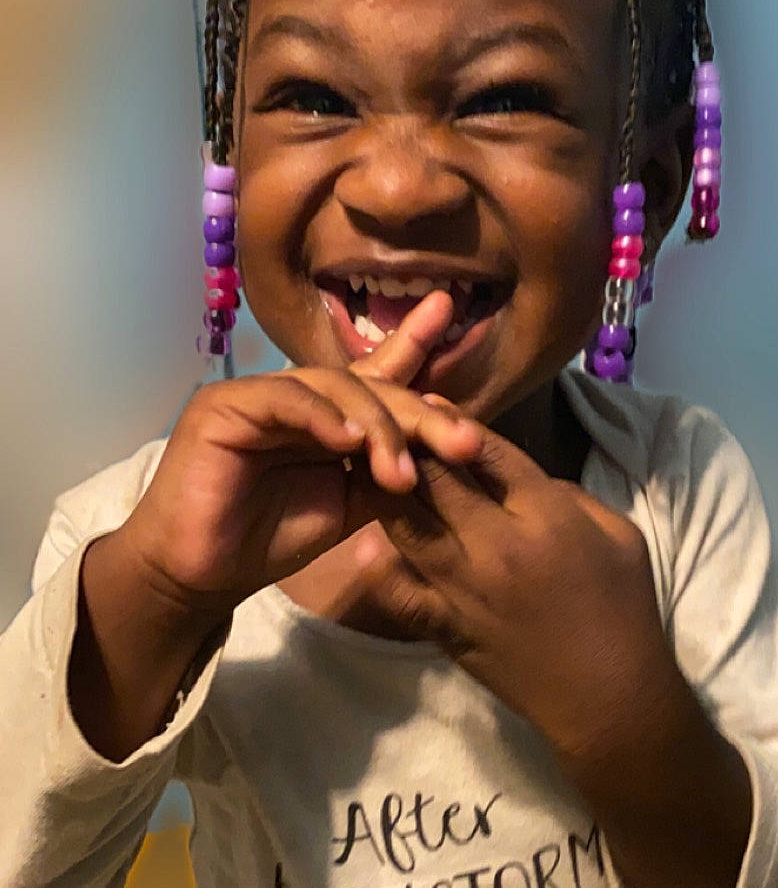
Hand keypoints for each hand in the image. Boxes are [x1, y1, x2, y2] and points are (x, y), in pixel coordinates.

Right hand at [116, 294, 482, 625]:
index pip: (377, 375)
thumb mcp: (349, 507)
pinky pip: (284, 397)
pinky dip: (322, 417)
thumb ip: (387, 477)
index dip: (413, 344)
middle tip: (465, 443)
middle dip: (421, 412)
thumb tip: (443, 453)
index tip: (450, 312)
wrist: (202, 574)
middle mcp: (297, 397)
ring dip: (379, 427)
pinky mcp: (224, 405)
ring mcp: (259, 394)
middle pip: (369, 384)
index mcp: (328, 417)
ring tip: (402, 473)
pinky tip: (348, 442)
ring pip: (334, 386)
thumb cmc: (269, 540)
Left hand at [349, 411, 677, 762]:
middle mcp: (496, 545)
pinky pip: (399, 592)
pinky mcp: (445, 626)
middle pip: (436, 479)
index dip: (452, 423)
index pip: (486, 453)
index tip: (428, 403)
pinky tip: (366, 545)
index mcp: (545, 516)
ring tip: (364, 468)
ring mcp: (464, 588)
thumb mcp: (620, 534)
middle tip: (382, 423)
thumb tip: (525, 482)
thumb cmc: (626, 611)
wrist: (608, 698)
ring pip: (405, 525)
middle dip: (408, 446)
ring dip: (383, 492)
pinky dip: (381, 567)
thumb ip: (571, 496)